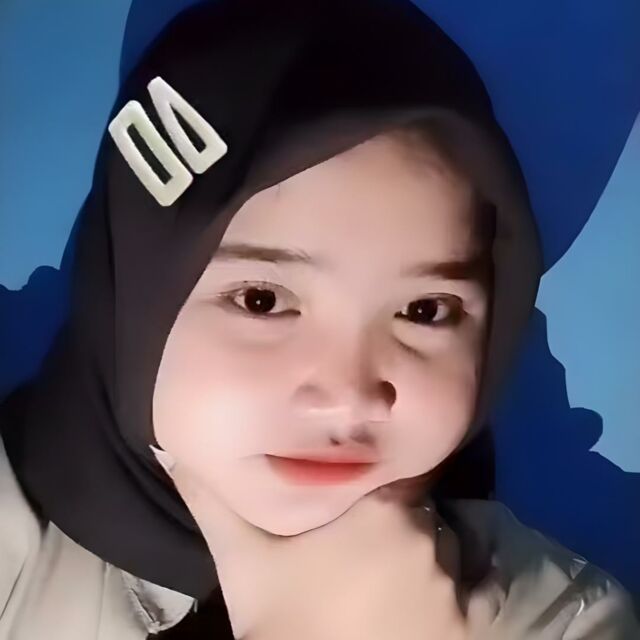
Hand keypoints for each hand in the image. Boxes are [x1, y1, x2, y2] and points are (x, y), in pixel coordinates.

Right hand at [152, 448, 466, 639]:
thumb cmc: (282, 618)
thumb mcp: (241, 557)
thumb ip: (212, 498)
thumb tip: (168, 445)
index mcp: (375, 506)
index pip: (389, 468)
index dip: (373, 479)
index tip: (356, 498)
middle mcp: (424, 530)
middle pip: (414, 505)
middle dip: (392, 517)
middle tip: (357, 548)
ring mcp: (452, 577)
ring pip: (445, 540)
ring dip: (425, 551)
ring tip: (386, 577)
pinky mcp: (470, 619)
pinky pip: (481, 583)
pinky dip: (468, 584)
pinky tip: (428, 600)